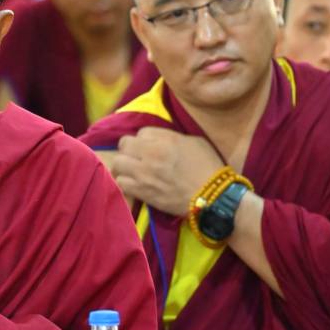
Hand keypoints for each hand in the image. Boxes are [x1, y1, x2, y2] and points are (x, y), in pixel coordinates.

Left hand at [110, 127, 224, 215]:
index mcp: (165, 141)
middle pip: (124, 144)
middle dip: (130, 149)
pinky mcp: (141, 191)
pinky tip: (133, 183)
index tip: (151, 146)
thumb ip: (170, 137)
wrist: (212, 197)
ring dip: (124, 166)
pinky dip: (124, 182)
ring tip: (131, 170)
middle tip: (137, 157)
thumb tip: (157, 139)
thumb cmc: (208, 167)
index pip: (141, 132)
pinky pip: (120, 182)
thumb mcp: (194, 142)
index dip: (145, 139)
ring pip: (118, 163)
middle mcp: (151, 155)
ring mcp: (144, 174)